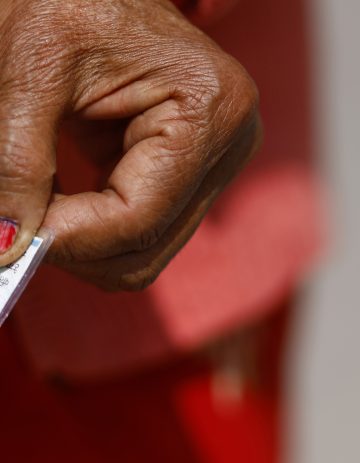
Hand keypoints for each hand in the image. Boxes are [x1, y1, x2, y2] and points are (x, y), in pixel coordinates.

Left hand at [0, 0, 260, 289]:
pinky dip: (96, 233)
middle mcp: (228, 144)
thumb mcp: (29, 69)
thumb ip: (14, 163)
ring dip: (86, 245)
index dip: (68, 239)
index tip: (10, 237)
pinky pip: (142, 233)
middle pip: (148, 248)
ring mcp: (214, 164)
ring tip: (42, 208)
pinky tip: (67, 204)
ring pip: (145, 251)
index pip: (139, 217)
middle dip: (77, 249)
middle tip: (20, 229)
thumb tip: (7, 247)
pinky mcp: (190, 175)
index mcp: (209, 109)